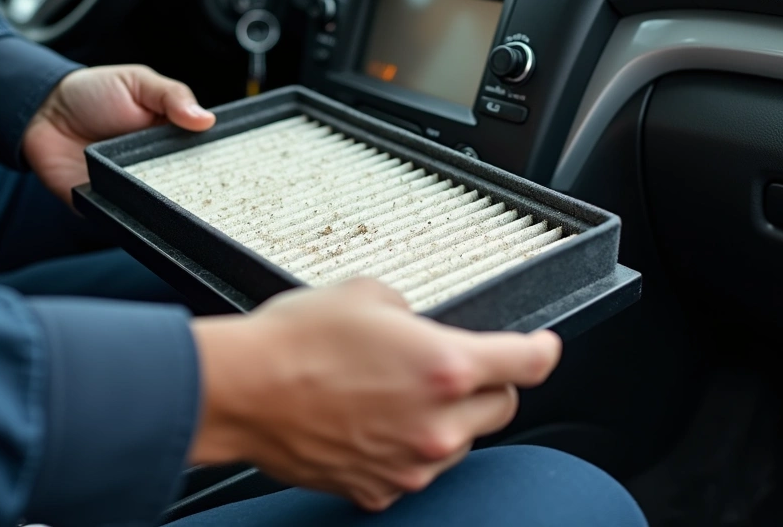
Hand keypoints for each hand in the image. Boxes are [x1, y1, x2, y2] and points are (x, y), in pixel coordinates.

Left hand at [23, 65, 215, 203]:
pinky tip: (146, 215)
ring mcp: (134, 190)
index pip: (204, 156)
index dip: (218, 163)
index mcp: (171, 138)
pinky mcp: (109, 207)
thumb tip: (207, 120)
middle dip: (201, 192)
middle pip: (189, 188)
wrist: (41, 112)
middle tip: (214, 192)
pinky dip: (136, 220)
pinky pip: (128, 221)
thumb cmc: (92, 93)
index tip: (235, 168)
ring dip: (171, 208)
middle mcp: (157, 167)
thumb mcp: (138, 82)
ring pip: (162, 209)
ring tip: (181, 205)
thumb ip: (172, 96)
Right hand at [189, 279, 561, 511]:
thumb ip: (411, 311)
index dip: (543, 351)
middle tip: (449, 369)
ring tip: (393, 396)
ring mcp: (410, 463)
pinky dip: (404, 449)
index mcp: (445, 366)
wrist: (238, 392)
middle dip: (486, 386)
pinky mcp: (379, 489)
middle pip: (501, 408)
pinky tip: (370, 424)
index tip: (544, 348)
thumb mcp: (366, 294)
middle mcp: (437, 423)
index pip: (527, 363)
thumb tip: (415, 324)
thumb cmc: (293, 341)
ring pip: (458, 444)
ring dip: (443, 421)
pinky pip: (412, 469)